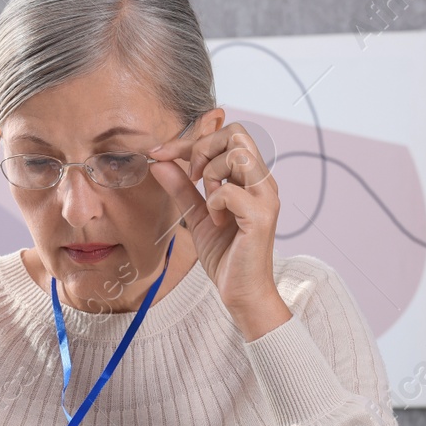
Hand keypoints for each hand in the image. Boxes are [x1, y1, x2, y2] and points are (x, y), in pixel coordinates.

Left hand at [147, 118, 290, 339]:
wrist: (241, 292)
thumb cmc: (226, 255)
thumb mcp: (197, 215)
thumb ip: (181, 187)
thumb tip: (159, 162)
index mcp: (251, 178)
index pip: (226, 136)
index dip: (189, 140)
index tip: (160, 154)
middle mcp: (263, 182)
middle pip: (237, 133)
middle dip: (203, 148)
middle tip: (190, 177)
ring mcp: (266, 198)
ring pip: (238, 154)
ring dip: (211, 173)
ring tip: (207, 202)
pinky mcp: (261, 217)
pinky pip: (230, 191)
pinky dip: (214, 201)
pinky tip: (216, 220)